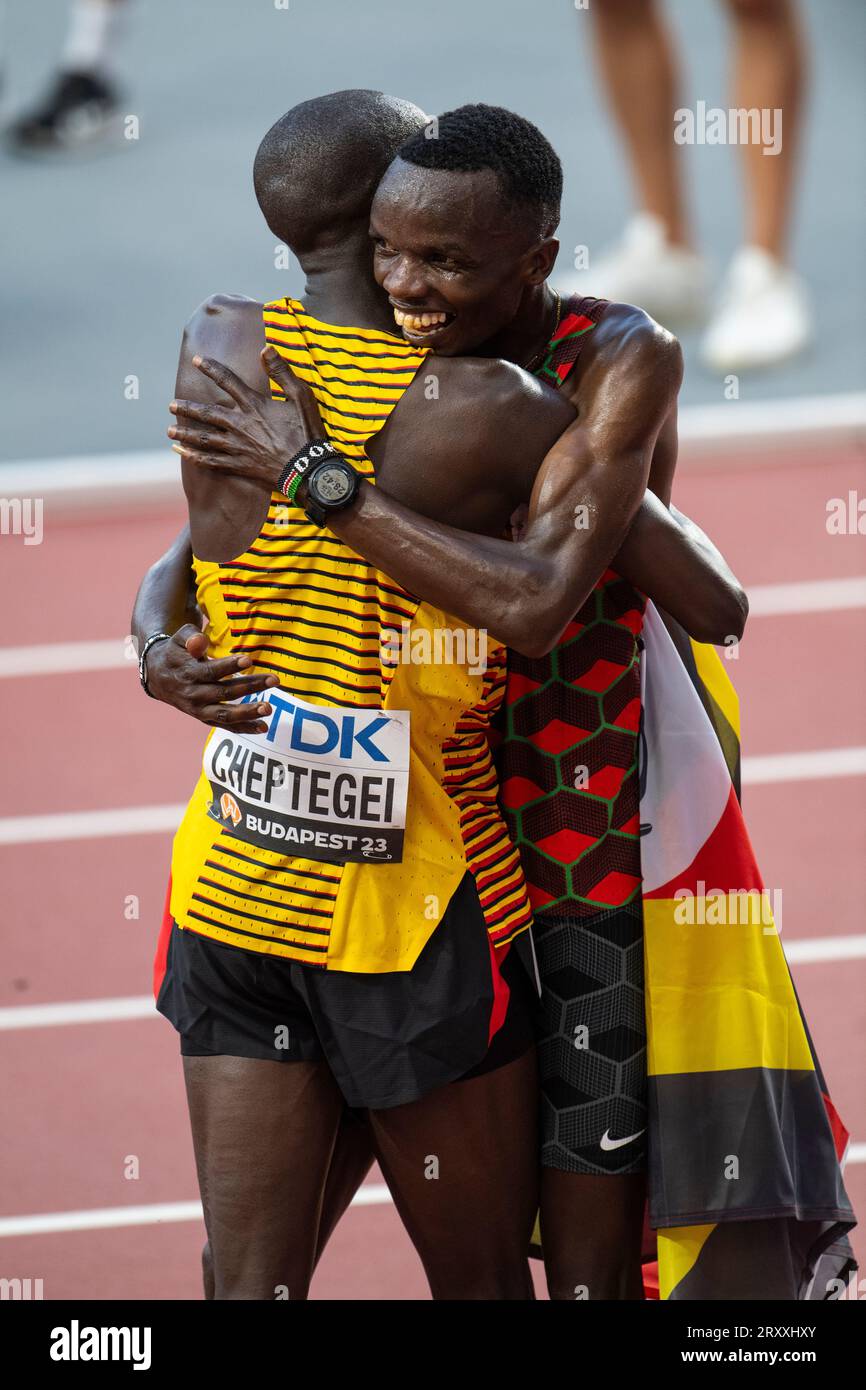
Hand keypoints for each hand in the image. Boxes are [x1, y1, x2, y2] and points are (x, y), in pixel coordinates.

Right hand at [144, 625, 279, 733]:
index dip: (229, 666)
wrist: (158, 677)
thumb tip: (200, 641)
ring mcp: (199, 710)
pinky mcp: (205, 718)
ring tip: (269, 707)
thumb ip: (190, 637)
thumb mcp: (178, 640)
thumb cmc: (175, 653)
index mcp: (187, 673)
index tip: (248, 660)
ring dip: (248, 712)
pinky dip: (244, 728)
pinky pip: (226, 726)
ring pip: (225, 714)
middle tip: (274, 680)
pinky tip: (263, 727)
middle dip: (250, 686)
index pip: (211, 671)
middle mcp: (193, 695)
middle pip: (224, 692)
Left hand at [167, 347, 325, 488]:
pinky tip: (180, 452)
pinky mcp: (239, 466)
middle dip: (187, 408)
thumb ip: (282, 372)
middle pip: (207, 413)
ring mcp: (238, 447)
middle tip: (171, 405)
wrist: (308, 470)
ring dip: (185, 432)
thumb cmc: (307, 432)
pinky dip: (193, 457)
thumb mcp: (302, 397)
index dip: (211, 368)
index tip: (195, 360)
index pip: (227, 381)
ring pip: (204, 438)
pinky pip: (210, 461)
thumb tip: (266, 348)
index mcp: (254, 405)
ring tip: (169, 429)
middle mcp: (241, 425)